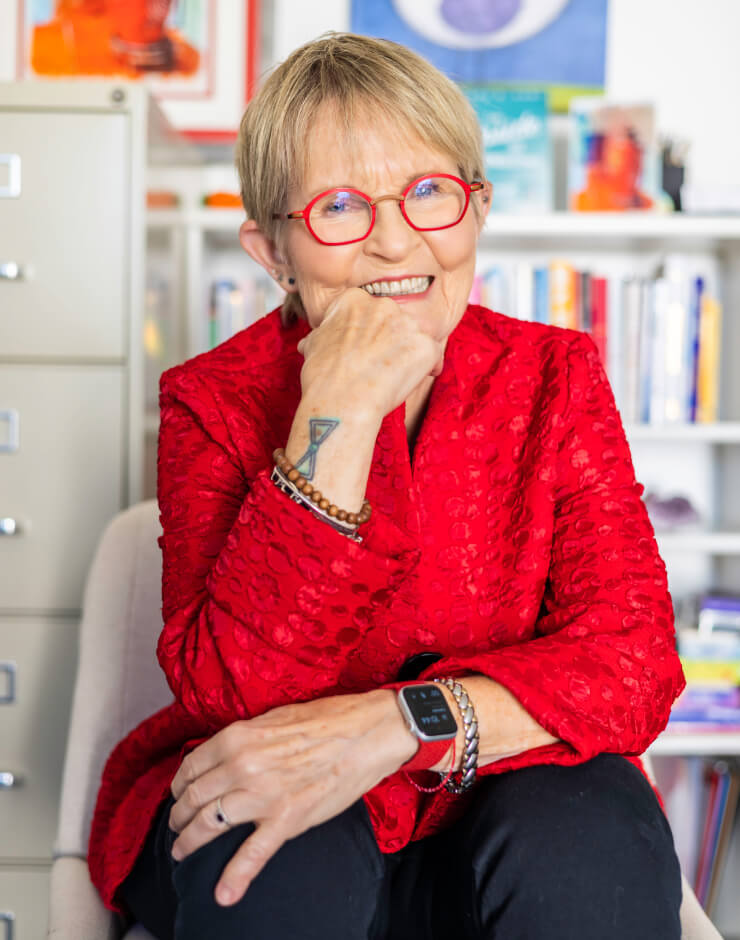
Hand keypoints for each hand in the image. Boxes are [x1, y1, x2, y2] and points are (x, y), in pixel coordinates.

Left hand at [168, 689, 414, 906]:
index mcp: (236, 738)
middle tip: (176, 825)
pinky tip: (222, 894)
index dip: (179, 785)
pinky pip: (252, 854)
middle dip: (179, 816)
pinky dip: (235, 877)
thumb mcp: (273, 719)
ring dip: (189, 841)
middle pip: (193, 798)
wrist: (365, 732)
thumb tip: (223, 755)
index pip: (191, 767)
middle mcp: (241, 766)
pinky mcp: (286, 819)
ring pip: (209, 825)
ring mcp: (262, 796)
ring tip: (182, 850)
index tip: (178, 795)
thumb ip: (244, 739)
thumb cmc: (324, 719)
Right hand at [296, 288, 443, 422]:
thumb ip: (322, 336)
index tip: (363, 352)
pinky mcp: (425, 345)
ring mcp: (407, 324)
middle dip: (390, 342)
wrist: (340, 401)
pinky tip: (411, 381)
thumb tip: (312, 342)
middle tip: (379, 367)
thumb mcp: (313, 347)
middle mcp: (382, 304)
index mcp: (354, 300)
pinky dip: (427, 368)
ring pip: (414, 337)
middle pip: (394, 323)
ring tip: (392, 377)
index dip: (367, 335)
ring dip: (408, 354)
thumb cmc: (323, 377)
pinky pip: (433, 355)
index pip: (369, 313)